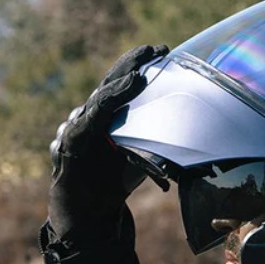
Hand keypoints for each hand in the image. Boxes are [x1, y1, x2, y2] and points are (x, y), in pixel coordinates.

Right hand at [47, 44, 168, 245]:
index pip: (123, 82)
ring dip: (117, 88)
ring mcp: (76, 128)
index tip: (161, 49)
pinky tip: (107, 104)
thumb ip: (158, 142)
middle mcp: (90, 115)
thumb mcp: (143, 157)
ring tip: (136, 77)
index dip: (139, 63)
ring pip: (97, 102)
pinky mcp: (67, 147)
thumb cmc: (113, 181)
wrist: (87, 214)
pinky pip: (83, 126)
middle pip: (110, 83)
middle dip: (130, 64)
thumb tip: (196, 137)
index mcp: (109, 115)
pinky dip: (96, 114)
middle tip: (153, 50)